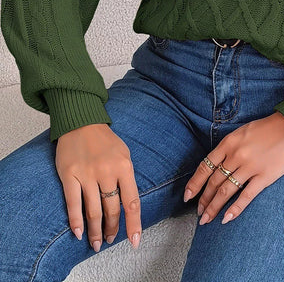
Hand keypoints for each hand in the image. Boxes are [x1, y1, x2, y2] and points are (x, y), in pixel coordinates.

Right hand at [55, 123, 141, 251]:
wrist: (81, 122)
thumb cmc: (104, 141)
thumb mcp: (124, 154)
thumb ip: (126, 178)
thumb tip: (128, 206)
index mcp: (124, 166)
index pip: (132, 202)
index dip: (134, 224)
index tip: (134, 241)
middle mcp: (107, 171)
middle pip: (112, 209)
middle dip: (112, 229)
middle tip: (109, 239)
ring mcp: (87, 174)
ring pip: (93, 211)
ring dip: (95, 231)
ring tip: (96, 242)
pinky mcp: (69, 175)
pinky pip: (73, 204)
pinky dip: (76, 221)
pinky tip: (78, 233)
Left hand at [183, 112, 283, 224]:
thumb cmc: (265, 129)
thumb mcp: (240, 132)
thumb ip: (227, 148)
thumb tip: (215, 166)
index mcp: (228, 143)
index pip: (205, 166)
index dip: (195, 183)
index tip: (187, 196)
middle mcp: (236, 155)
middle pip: (214, 181)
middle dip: (204, 199)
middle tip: (199, 213)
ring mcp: (250, 167)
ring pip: (226, 191)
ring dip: (214, 207)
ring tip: (207, 219)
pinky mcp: (264, 176)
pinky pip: (246, 196)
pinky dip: (235, 209)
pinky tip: (226, 219)